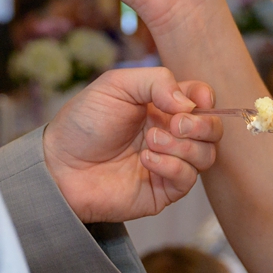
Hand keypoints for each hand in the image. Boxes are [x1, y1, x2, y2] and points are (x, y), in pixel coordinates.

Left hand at [43, 67, 222, 223]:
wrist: (59, 165)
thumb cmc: (83, 122)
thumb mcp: (116, 85)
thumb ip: (156, 81)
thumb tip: (190, 103)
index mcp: (162, 106)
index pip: (203, 99)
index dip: (205, 98)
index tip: (194, 100)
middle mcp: (170, 134)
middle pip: (212, 129)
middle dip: (201, 125)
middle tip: (175, 124)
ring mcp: (168, 163)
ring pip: (206, 155)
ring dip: (182, 146)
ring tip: (150, 141)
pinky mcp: (162, 191)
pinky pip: (188, 180)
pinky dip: (171, 166)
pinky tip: (145, 160)